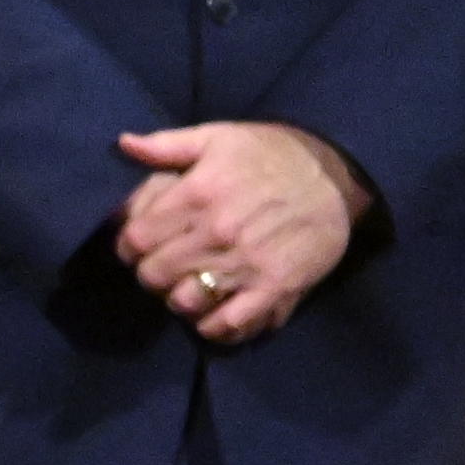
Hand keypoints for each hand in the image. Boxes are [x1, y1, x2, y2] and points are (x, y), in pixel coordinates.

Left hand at [114, 122, 364, 346]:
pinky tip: (215, 311)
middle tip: (167, 266)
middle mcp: (217, 230)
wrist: (340, 174)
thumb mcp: (220, 137)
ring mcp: (245, 262)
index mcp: (198, 193)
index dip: (130, 246)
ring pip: (182, 302)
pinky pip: (227, 324)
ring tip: (192, 285)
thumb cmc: (272, 154)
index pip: (135, 240)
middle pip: (153, 275)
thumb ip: (168, 145)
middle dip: (152, 273)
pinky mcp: (274, 287)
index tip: (140, 246)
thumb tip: (124, 144)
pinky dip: (214, 326)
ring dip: (180, 299)